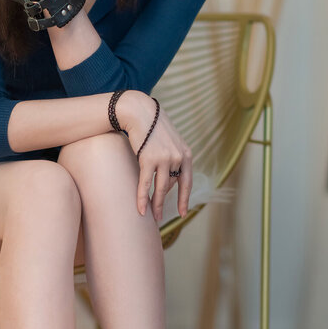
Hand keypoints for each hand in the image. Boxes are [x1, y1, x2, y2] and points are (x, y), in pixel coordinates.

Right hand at [118, 91, 193, 222]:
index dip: (184, 199)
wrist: (140, 112)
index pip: (187, 182)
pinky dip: (142, 197)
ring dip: (155, 204)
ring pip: (160, 188)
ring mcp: (164, 159)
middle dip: (164, 203)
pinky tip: (140, 209)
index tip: (182, 213)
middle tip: (160, 217)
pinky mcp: (149, 159)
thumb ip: (173, 160)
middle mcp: (178, 157)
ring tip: (152, 216)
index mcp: (186, 154)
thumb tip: (167, 182)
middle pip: (171, 186)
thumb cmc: (153, 127)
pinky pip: (146, 183)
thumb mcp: (170, 143)